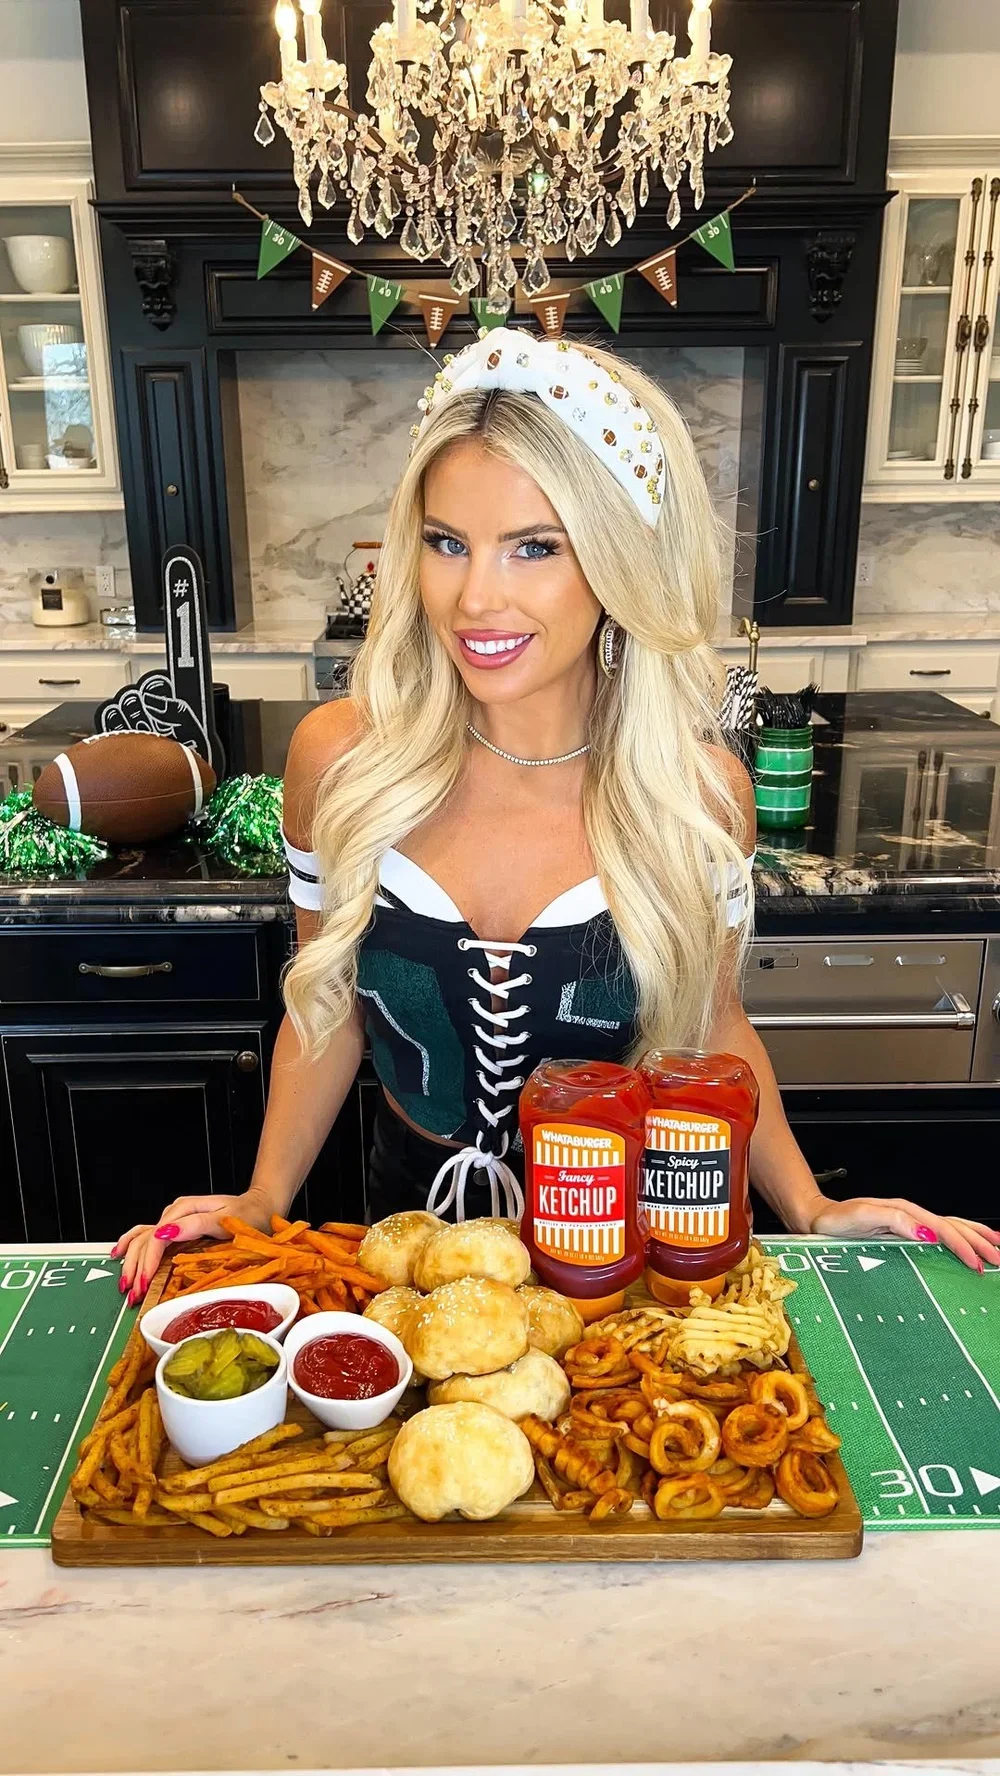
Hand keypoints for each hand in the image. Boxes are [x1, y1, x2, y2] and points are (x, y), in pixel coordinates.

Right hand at [112, 1190, 273, 1303]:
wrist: (258, 1206)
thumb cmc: (247, 1214)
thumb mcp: (225, 1219)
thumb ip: (195, 1225)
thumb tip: (166, 1232)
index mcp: (184, 1210)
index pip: (157, 1238)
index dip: (147, 1263)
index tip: (142, 1283)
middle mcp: (175, 1214)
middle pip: (146, 1241)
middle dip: (136, 1269)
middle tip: (132, 1295)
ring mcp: (173, 1220)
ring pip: (142, 1239)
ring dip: (131, 1262)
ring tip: (125, 1284)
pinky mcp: (175, 1226)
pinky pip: (147, 1234)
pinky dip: (131, 1244)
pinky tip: (119, 1254)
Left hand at [809, 1196, 999, 1272]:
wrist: (816, 1219)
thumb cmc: (835, 1220)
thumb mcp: (863, 1216)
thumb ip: (896, 1221)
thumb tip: (928, 1233)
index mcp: (906, 1213)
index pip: (943, 1230)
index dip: (963, 1246)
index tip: (978, 1264)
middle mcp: (910, 1216)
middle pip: (954, 1226)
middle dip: (979, 1242)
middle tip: (998, 1258)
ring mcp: (908, 1223)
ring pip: (951, 1227)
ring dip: (974, 1237)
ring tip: (996, 1247)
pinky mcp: (903, 1231)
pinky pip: (939, 1232)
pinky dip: (957, 1238)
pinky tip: (965, 1245)